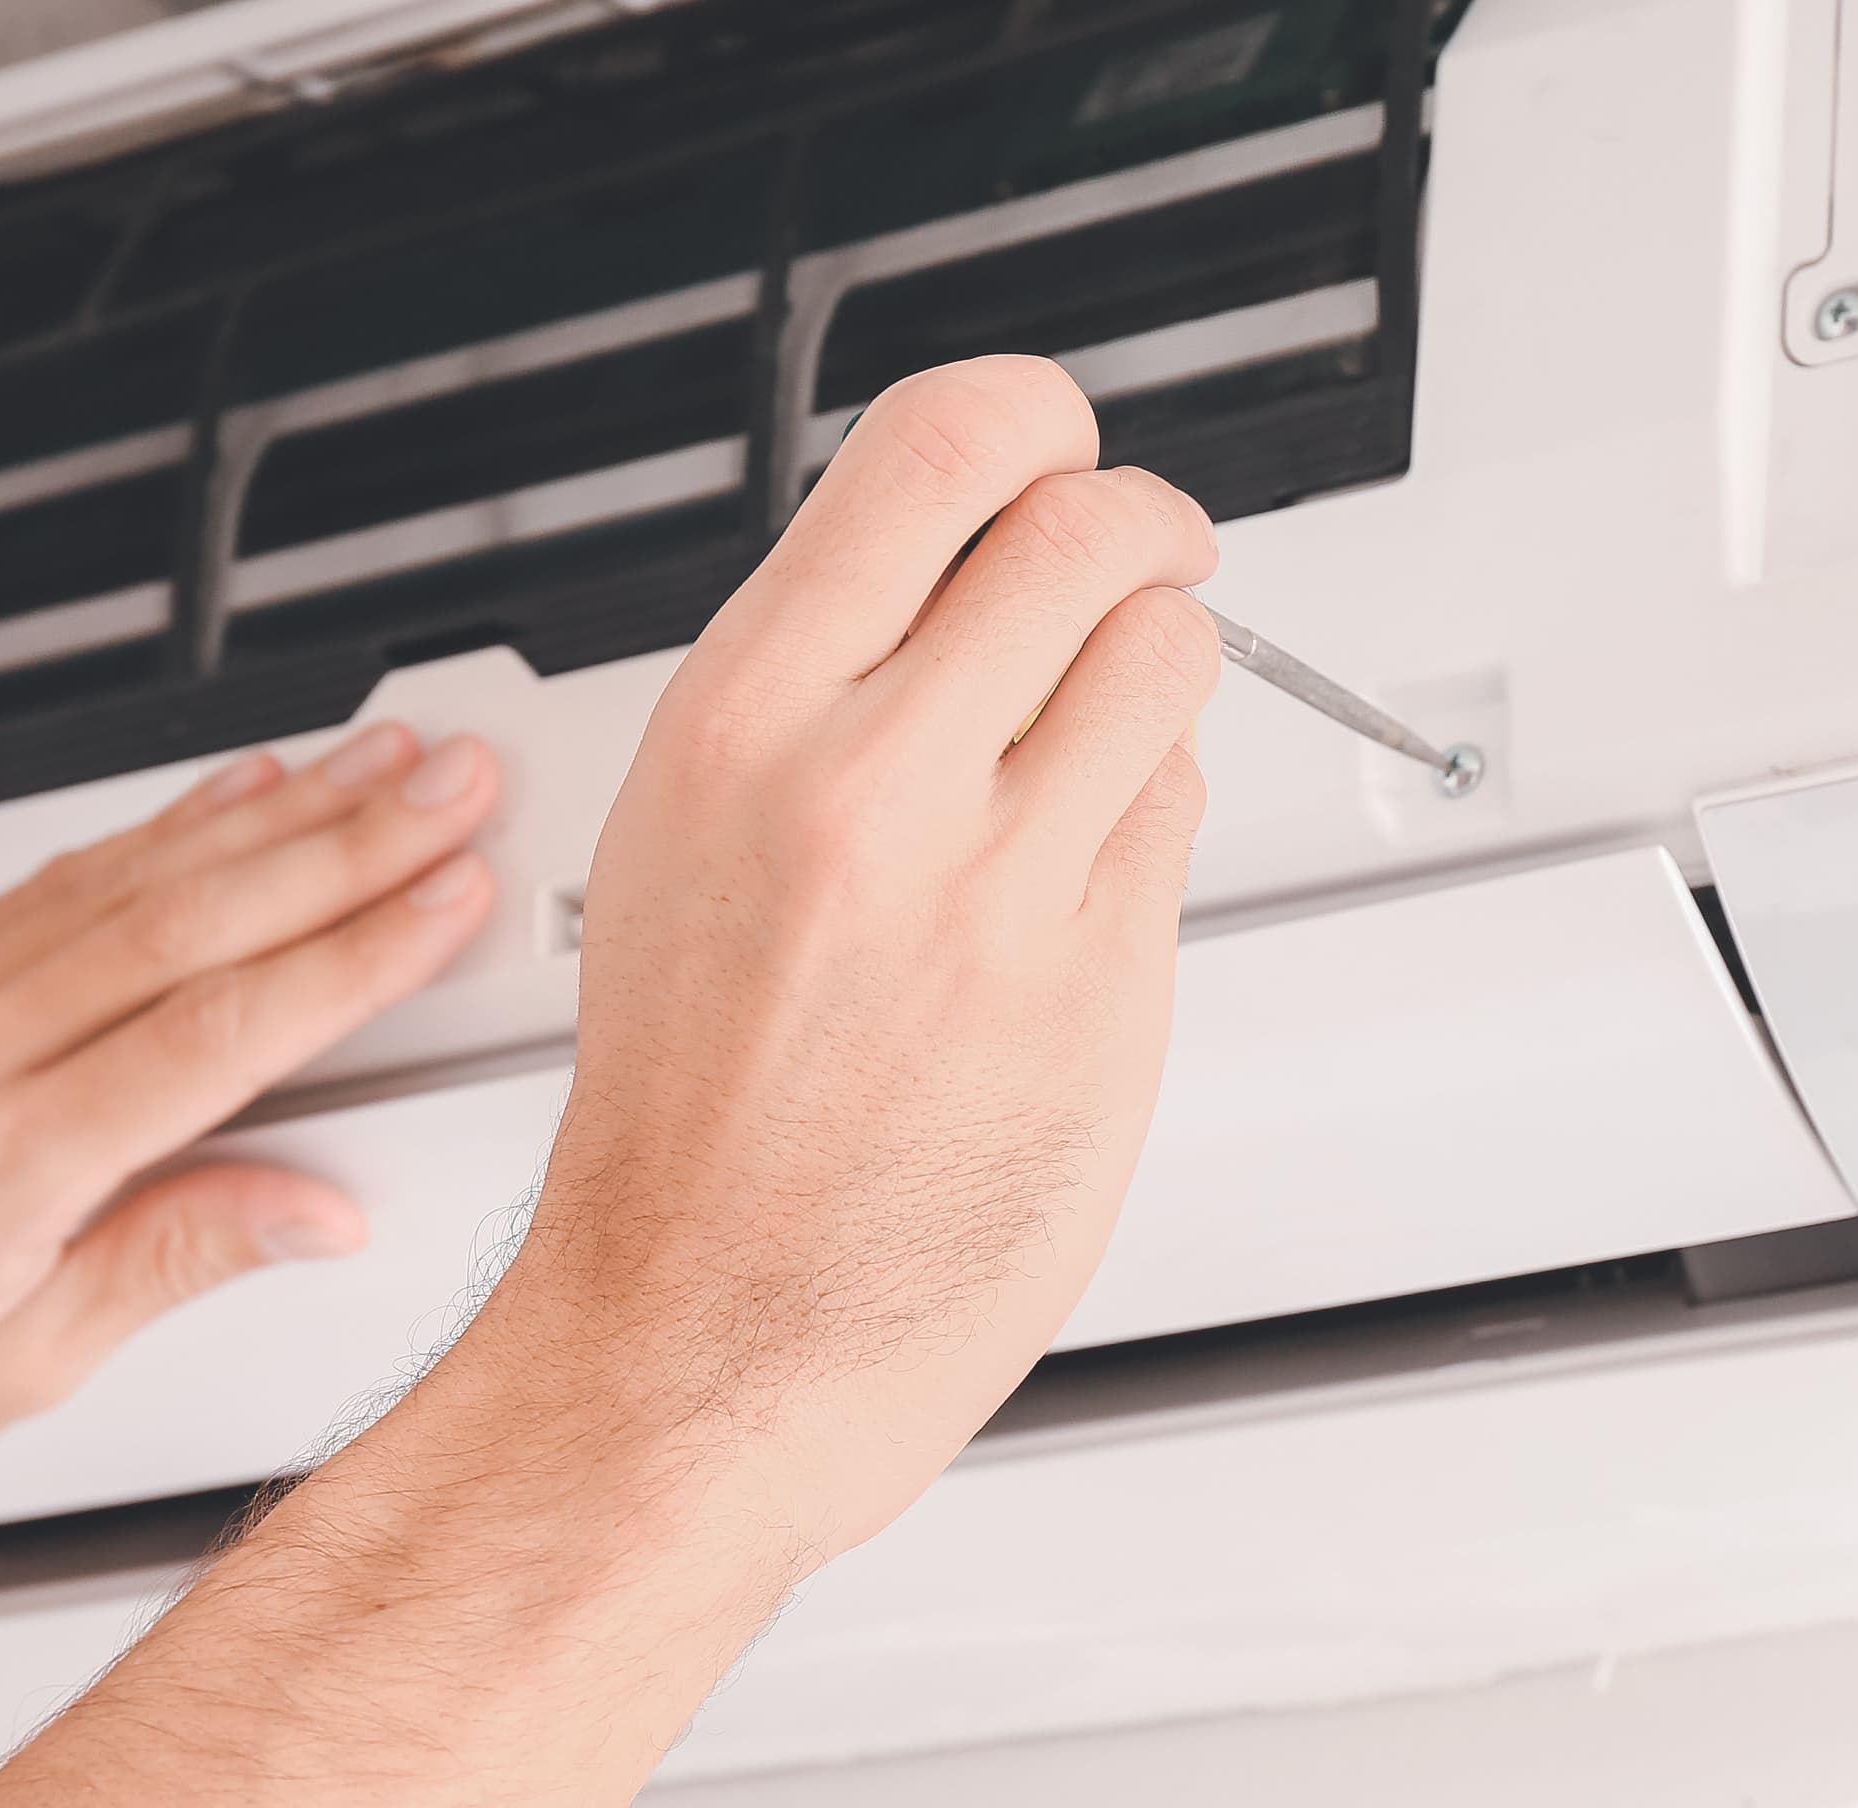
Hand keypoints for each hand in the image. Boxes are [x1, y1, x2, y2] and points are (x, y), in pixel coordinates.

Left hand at [0, 726, 502, 1535]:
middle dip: (345, 843)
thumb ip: (169, 1265)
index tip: (448, 897)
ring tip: (379, 762)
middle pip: (189, 922)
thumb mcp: (7, 1375)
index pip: (219, 1034)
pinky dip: (156, 832)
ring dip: (270, 814)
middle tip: (453, 785)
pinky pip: (51, 885)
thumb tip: (313, 1212)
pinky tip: (229, 797)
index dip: (354, 955)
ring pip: (125, 881)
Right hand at [461, 356, 1220, 1560]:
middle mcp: (873, 785)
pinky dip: (1146, 823)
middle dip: (1141, 531)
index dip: (1040, 423)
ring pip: (1164, 663)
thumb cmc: (686, 1117)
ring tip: (1095, 741)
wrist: (700, 1334)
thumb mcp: (683, 840)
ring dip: (1155, 675)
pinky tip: (1070, 887)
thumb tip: (966, 573)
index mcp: (746, 720)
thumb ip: (820, 690)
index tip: (1063, 447)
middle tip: (1142, 561)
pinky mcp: (1101, 989)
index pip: (944, 452)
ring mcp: (999, 891)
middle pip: (1092, 530)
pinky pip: (1174, 821)